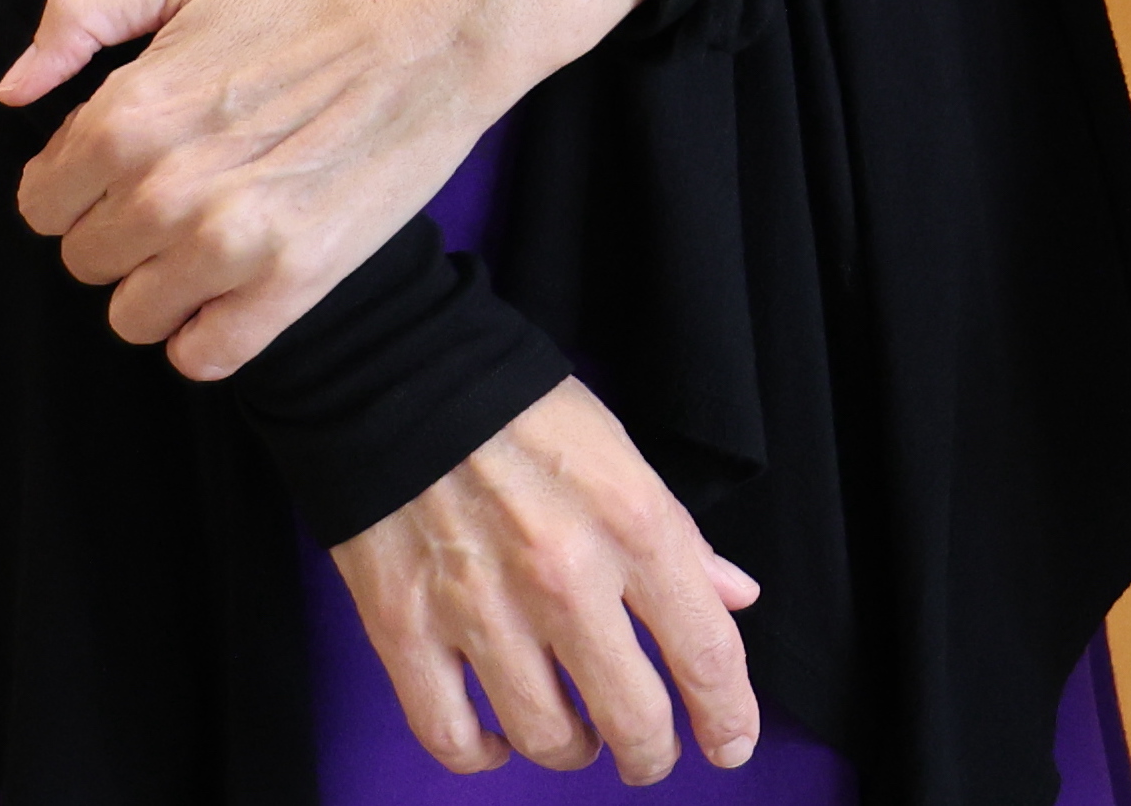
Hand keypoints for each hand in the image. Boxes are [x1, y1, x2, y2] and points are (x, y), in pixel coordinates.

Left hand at [0, 0, 641, 379]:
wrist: (436, 19)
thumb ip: (78, 17)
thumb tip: (12, 92)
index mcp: (126, 115)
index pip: (39, 203)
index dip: (77, 182)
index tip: (127, 162)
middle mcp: (165, 188)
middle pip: (83, 262)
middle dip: (120, 228)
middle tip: (182, 186)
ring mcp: (230, 243)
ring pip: (133, 316)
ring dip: (162, 283)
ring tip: (211, 231)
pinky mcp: (293, 282)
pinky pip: (202, 356)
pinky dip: (209, 331)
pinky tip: (238, 282)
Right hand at [333, 376, 764, 782]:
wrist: (396, 375)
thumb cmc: (517, 408)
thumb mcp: (622, 451)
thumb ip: (680, 536)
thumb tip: (733, 596)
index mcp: (633, 525)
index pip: (706, 653)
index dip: (729, 717)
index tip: (730, 743)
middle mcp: (565, 579)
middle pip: (633, 719)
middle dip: (652, 754)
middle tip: (651, 754)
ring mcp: (482, 612)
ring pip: (547, 737)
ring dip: (574, 752)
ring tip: (578, 736)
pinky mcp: (407, 630)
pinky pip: (452, 736)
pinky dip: (482, 756)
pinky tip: (499, 740)